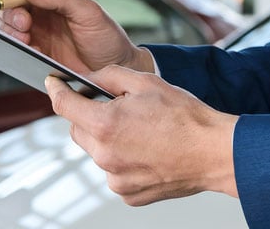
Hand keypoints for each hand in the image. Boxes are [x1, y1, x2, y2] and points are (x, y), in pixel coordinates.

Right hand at [0, 0, 152, 72]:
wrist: (113, 70)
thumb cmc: (106, 38)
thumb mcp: (89, 13)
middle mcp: (38, 7)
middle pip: (6, 0)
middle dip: (9, 12)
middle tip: (26, 26)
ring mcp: (33, 29)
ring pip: (2, 22)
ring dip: (7, 30)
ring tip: (27, 41)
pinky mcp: (31, 49)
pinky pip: (9, 44)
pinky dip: (13, 47)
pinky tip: (34, 52)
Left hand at [45, 65, 238, 204]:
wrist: (214, 152)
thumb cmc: (185, 118)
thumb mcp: (145, 82)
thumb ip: (107, 75)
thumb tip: (87, 78)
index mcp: (105, 125)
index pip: (63, 105)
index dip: (56, 90)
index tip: (54, 84)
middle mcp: (105, 156)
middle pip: (77, 130)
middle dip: (89, 116)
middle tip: (117, 108)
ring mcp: (115, 179)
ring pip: (96, 151)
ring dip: (107, 139)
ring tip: (139, 132)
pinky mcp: (127, 194)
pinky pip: (113, 171)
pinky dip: (122, 160)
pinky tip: (145, 151)